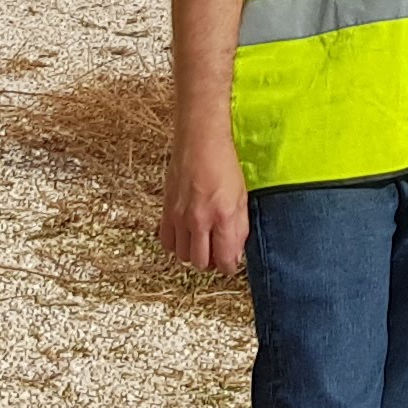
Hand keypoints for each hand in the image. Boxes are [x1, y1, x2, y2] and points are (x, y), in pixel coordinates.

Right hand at [164, 122, 251, 275]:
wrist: (200, 140)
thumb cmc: (223, 163)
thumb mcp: (241, 196)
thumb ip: (239, 228)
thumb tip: (235, 254)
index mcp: (223, 215)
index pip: (224, 260)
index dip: (228, 266)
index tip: (230, 263)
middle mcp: (199, 219)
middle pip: (201, 263)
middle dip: (211, 263)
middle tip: (216, 253)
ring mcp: (180, 216)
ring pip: (183, 256)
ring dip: (193, 254)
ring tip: (202, 243)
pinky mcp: (166, 210)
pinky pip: (167, 242)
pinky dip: (176, 244)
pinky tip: (186, 235)